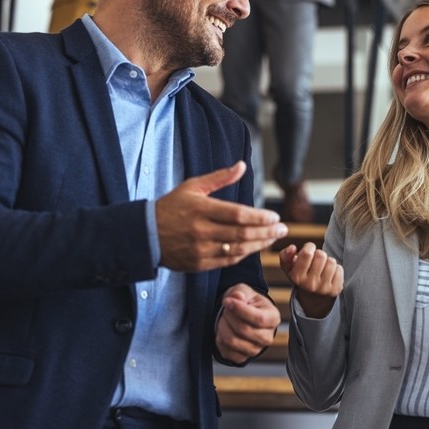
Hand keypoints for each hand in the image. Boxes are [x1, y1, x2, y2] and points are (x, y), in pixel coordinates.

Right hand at [156, 161, 287, 271]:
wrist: (145, 234)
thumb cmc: (171, 207)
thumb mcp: (192, 186)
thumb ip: (219, 177)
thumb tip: (242, 165)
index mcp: (200, 209)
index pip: (237, 215)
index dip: (259, 217)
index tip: (274, 216)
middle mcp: (201, 231)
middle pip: (242, 233)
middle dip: (267, 232)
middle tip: (283, 228)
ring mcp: (200, 250)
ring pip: (238, 249)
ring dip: (259, 244)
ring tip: (273, 237)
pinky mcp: (199, 264)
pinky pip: (227, 260)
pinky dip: (244, 253)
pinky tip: (255, 247)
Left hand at [215, 283, 280, 363]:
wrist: (242, 316)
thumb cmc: (246, 302)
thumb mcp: (245, 291)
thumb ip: (241, 292)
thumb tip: (237, 297)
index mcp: (273, 318)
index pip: (258, 319)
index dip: (240, 310)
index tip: (227, 301)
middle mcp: (267, 337)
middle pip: (243, 330)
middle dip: (229, 317)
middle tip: (226, 309)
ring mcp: (256, 350)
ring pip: (232, 341)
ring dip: (222, 327)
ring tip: (224, 318)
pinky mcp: (242, 358)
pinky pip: (225, 351)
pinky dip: (219, 338)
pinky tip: (224, 330)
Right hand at [279, 242, 342, 317]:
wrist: (313, 298)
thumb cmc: (301, 276)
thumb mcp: (288, 267)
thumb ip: (285, 255)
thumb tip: (292, 248)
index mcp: (297, 277)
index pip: (307, 253)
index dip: (309, 247)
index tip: (308, 250)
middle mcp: (310, 284)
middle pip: (321, 255)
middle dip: (319, 254)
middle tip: (316, 260)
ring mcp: (324, 288)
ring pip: (331, 261)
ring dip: (328, 261)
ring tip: (323, 267)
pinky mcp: (335, 290)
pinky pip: (340, 269)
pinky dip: (336, 269)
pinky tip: (329, 274)